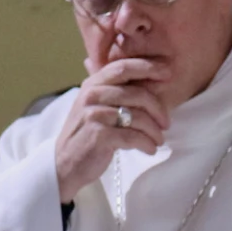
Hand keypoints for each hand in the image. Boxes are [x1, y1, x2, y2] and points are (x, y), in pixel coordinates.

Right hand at [55, 57, 172, 202]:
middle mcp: (92, 95)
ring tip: (158, 140)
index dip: (148, 67)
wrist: (64, 163)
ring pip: (137, 116)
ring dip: (154, 131)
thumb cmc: (88, 133)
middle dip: (158, 108)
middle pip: (137, 93)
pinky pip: (133, 136)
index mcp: (93, 84)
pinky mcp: (98, 135)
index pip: (123, 67)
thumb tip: (152, 78)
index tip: (168, 72)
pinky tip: (150, 149)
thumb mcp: (98, 106)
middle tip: (166, 123)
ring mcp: (93, 114)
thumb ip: (118, 92)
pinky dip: (146, 144)